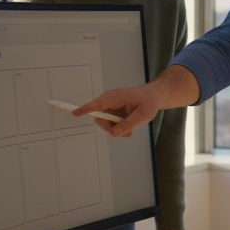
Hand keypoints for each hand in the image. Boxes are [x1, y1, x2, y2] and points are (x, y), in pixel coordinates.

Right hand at [75, 66, 199, 137]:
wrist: (155, 96)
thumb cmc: (149, 102)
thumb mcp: (142, 116)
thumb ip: (128, 125)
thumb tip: (114, 133)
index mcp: (115, 97)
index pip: (97, 104)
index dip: (85, 109)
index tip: (74, 113)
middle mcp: (110, 101)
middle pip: (100, 118)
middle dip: (110, 128)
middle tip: (126, 133)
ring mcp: (111, 105)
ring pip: (106, 122)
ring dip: (117, 129)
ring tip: (131, 129)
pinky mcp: (113, 110)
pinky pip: (111, 122)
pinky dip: (119, 127)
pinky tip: (129, 127)